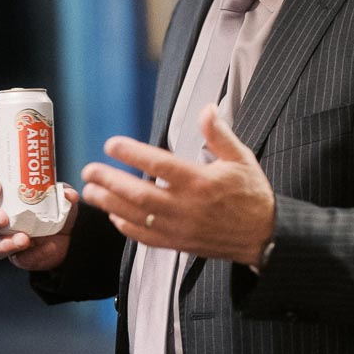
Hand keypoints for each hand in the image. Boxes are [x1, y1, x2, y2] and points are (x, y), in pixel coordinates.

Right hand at [0, 175, 79, 270]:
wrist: (69, 239)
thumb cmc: (58, 212)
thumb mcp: (63, 199)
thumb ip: (65, 193)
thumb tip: (68, 194)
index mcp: (7, 199)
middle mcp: (1, 220)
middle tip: (3, 218)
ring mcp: (7, 241)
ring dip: (6, 243)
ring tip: (24, 239)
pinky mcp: (19, 257)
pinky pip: (21, 258)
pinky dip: (34, 254)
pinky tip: (48, 248)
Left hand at [80, 104, 274, 267]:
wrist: (264, 236)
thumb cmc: (252, 195)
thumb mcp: (241, 159)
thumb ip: (219, 134)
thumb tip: (207, 109)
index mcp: (201, 182)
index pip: (160, 165)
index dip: (133, 154)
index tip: (112, 144)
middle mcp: (187, 207)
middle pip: (139, 194)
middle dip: (110, 182)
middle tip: (89, 171)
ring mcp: (180, 228)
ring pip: (137, 217)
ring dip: (110, 204)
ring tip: (90, 192)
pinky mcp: (179, 244)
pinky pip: (146, 238)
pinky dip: (127, 228)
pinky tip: (114, 216)